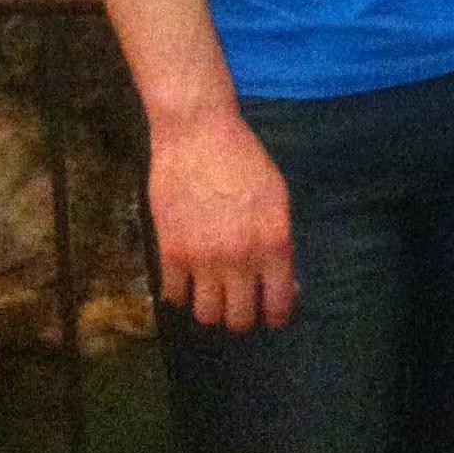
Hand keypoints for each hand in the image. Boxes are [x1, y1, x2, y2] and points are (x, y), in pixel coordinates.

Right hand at [148, 106, 295, 331]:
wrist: (198, 134)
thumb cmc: (244, 159)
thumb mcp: (276, 197)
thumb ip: (278, 241)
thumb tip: (283, 281)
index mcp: (274, 242)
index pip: (279, 304)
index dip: (276, 315)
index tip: (272, 314)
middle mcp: (240, 257)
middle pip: (238, 319)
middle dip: (242, 316)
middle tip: (240, 303)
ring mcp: (202, 258)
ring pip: (206, 314)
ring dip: (211, 307)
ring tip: (213, 293)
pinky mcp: (170, 252)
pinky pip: (175, 296)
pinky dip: (181, 293)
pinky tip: (187, 279)